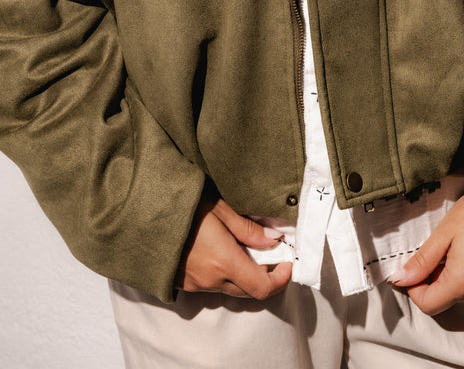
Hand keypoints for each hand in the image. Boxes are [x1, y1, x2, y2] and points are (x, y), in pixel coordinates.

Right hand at [175, 195, 291, 298]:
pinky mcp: (184, 283)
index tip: (289, 263)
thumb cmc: (183, 204)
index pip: (262, 287)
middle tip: (272, 253)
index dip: (281, 279)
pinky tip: (223, 252)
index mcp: (224, 261)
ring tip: (246, 248)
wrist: (142, 213)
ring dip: (244, 275)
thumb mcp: (220, 207)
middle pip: (249, 291)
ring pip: (230, 289)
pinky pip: (212, 286)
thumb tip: (272, 240)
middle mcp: (211, 280)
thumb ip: (248, 228)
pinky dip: (226, 275)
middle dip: (265, 276)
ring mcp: (195, 284)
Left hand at [388, 82, 463, 314]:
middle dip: (435, 277)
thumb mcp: (444, 231)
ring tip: (461, 242)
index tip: (413, 265)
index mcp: (463, 283)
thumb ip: (422, 260)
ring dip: (455, 274)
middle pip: (447, 297)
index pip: (427, 304)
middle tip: (439, 245)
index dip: (413, 286)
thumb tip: (400, 279)